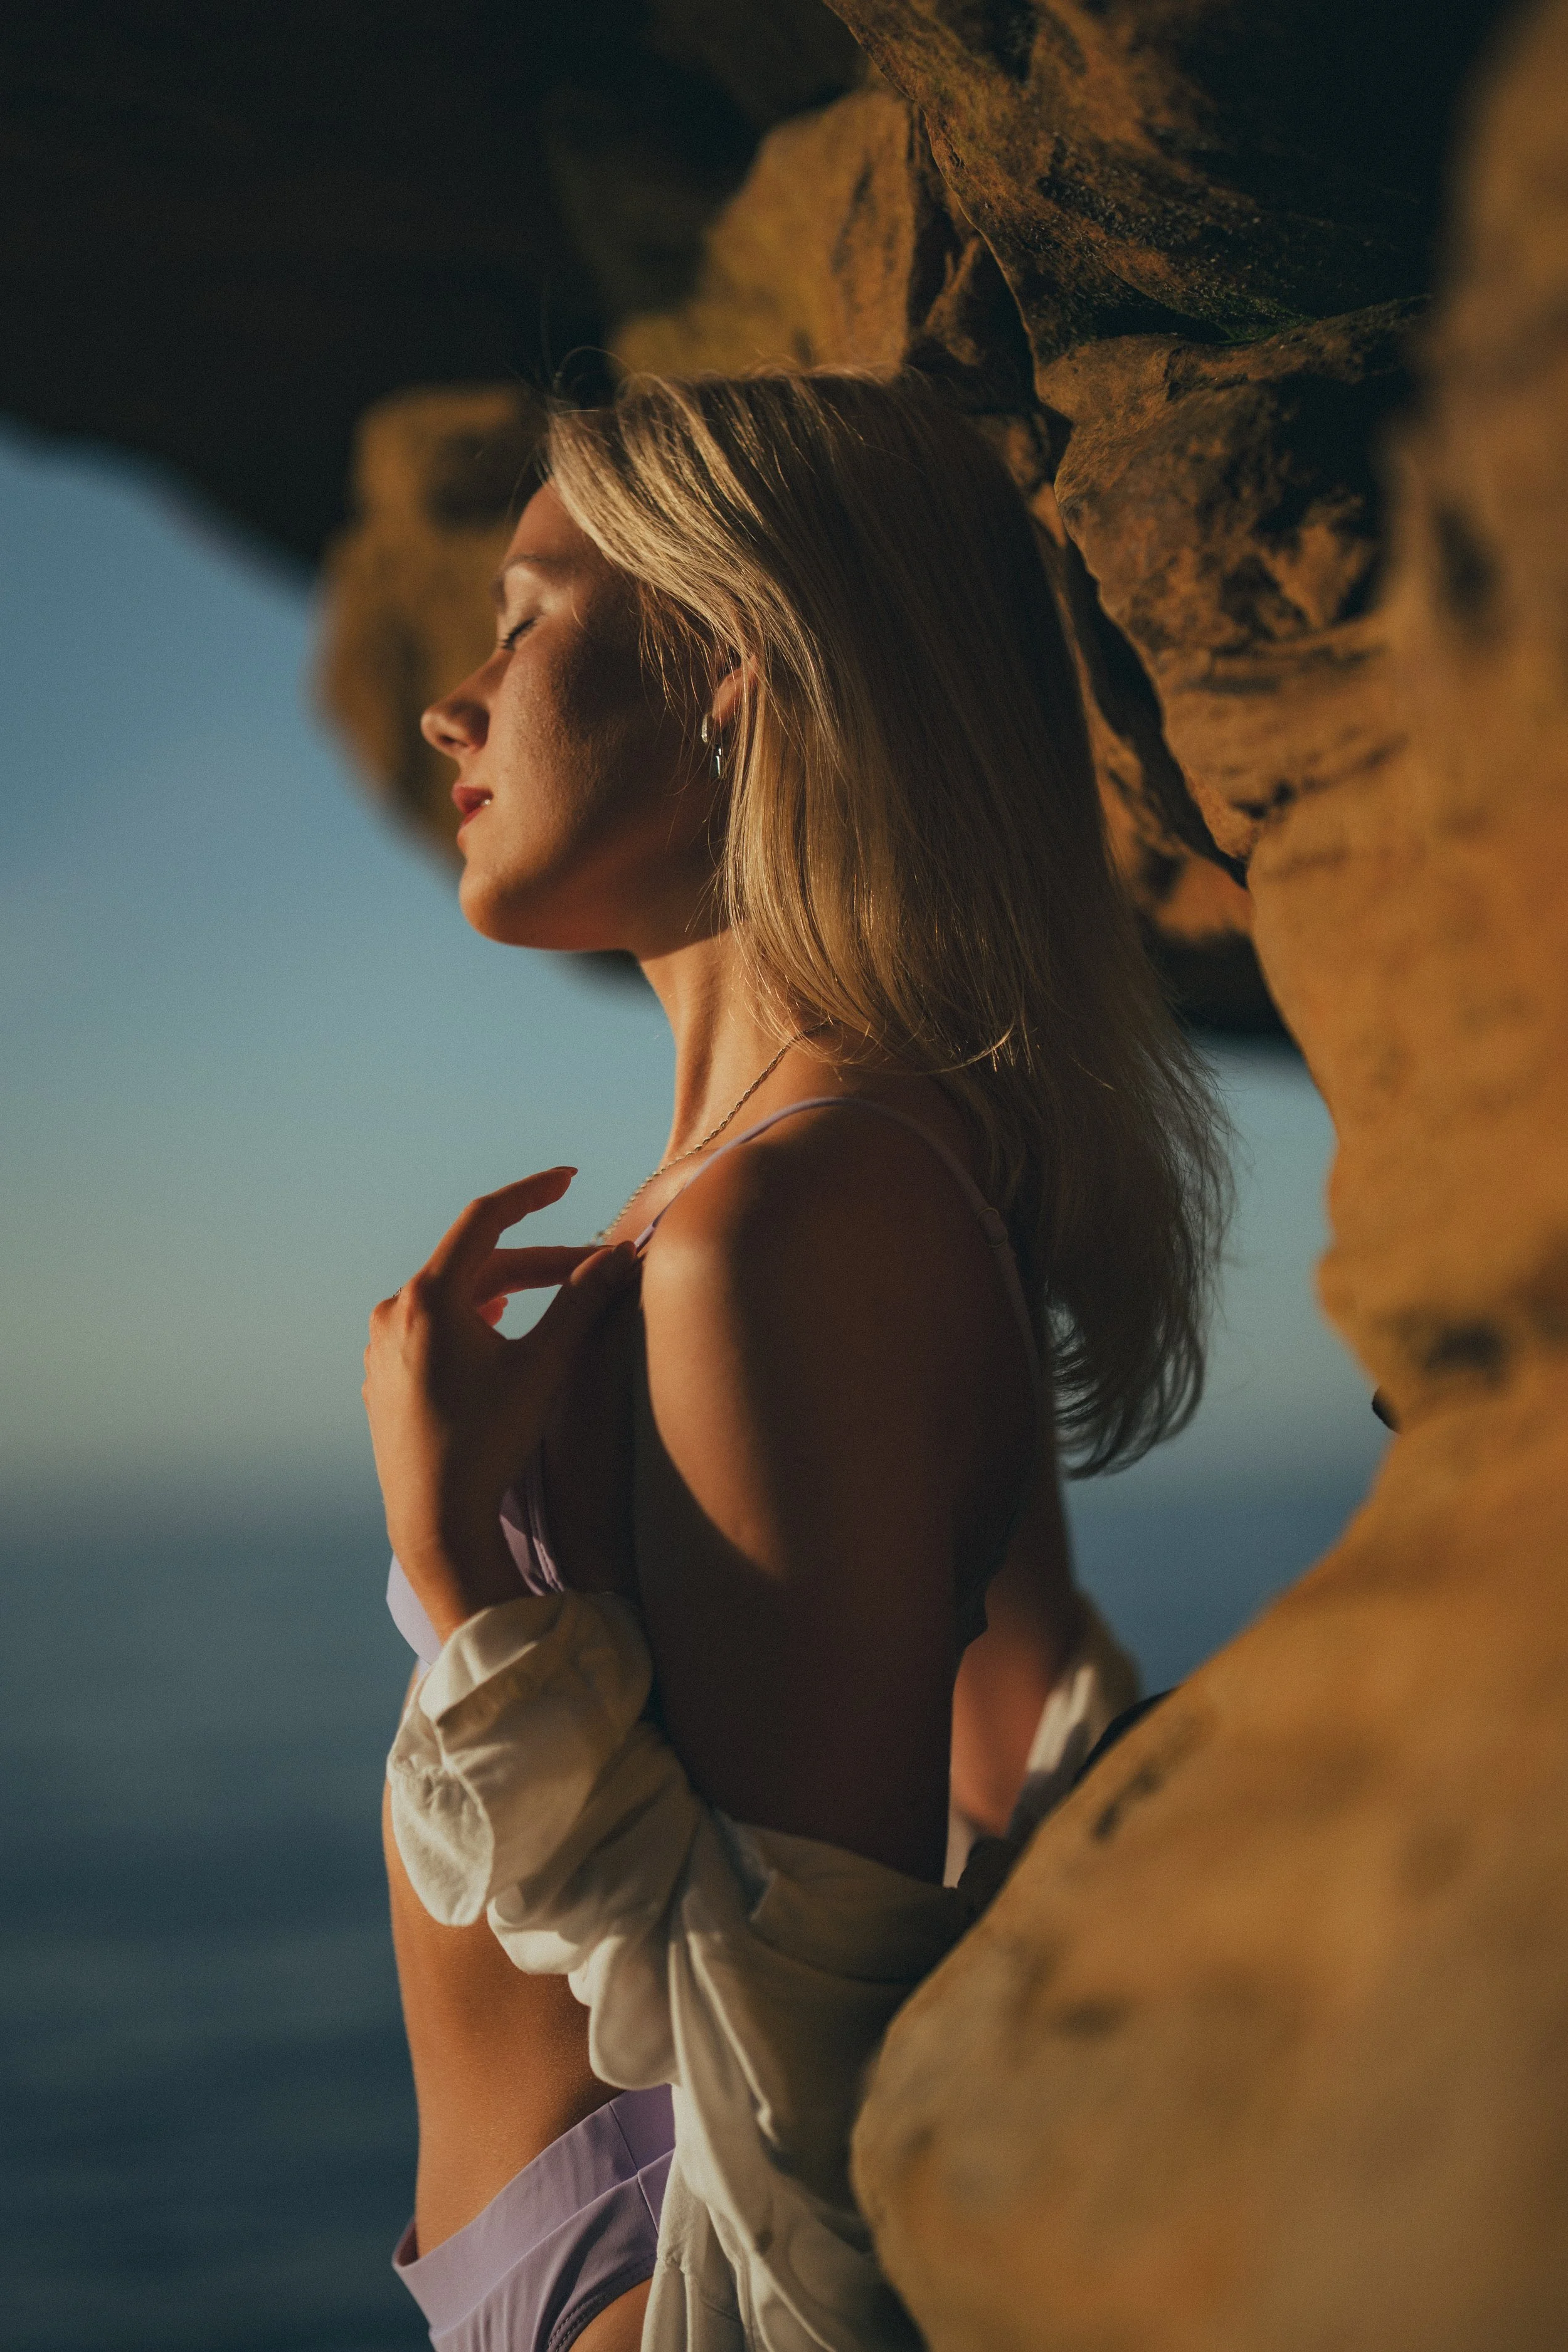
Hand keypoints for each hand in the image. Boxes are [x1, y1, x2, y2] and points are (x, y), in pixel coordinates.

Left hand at [363, 1167, 637, 1642]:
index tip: (569, 1177)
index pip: (484, 1220)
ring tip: (553, 1295)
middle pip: (476, 1265)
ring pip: (454, 1296)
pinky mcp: (383, 1375)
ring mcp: (381, 1346)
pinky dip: (474, 1319)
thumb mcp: (544, 1366)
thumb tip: (620, 1255)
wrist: (436, 1520)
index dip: (531, 1193)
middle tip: (592, 1268)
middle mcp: (394, 1312)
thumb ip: (581, 1302)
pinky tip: (499, 1334)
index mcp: (427, 1299)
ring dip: (506, 1290)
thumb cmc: (490, 1442)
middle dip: (538, 1264)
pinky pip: (432, 1328)